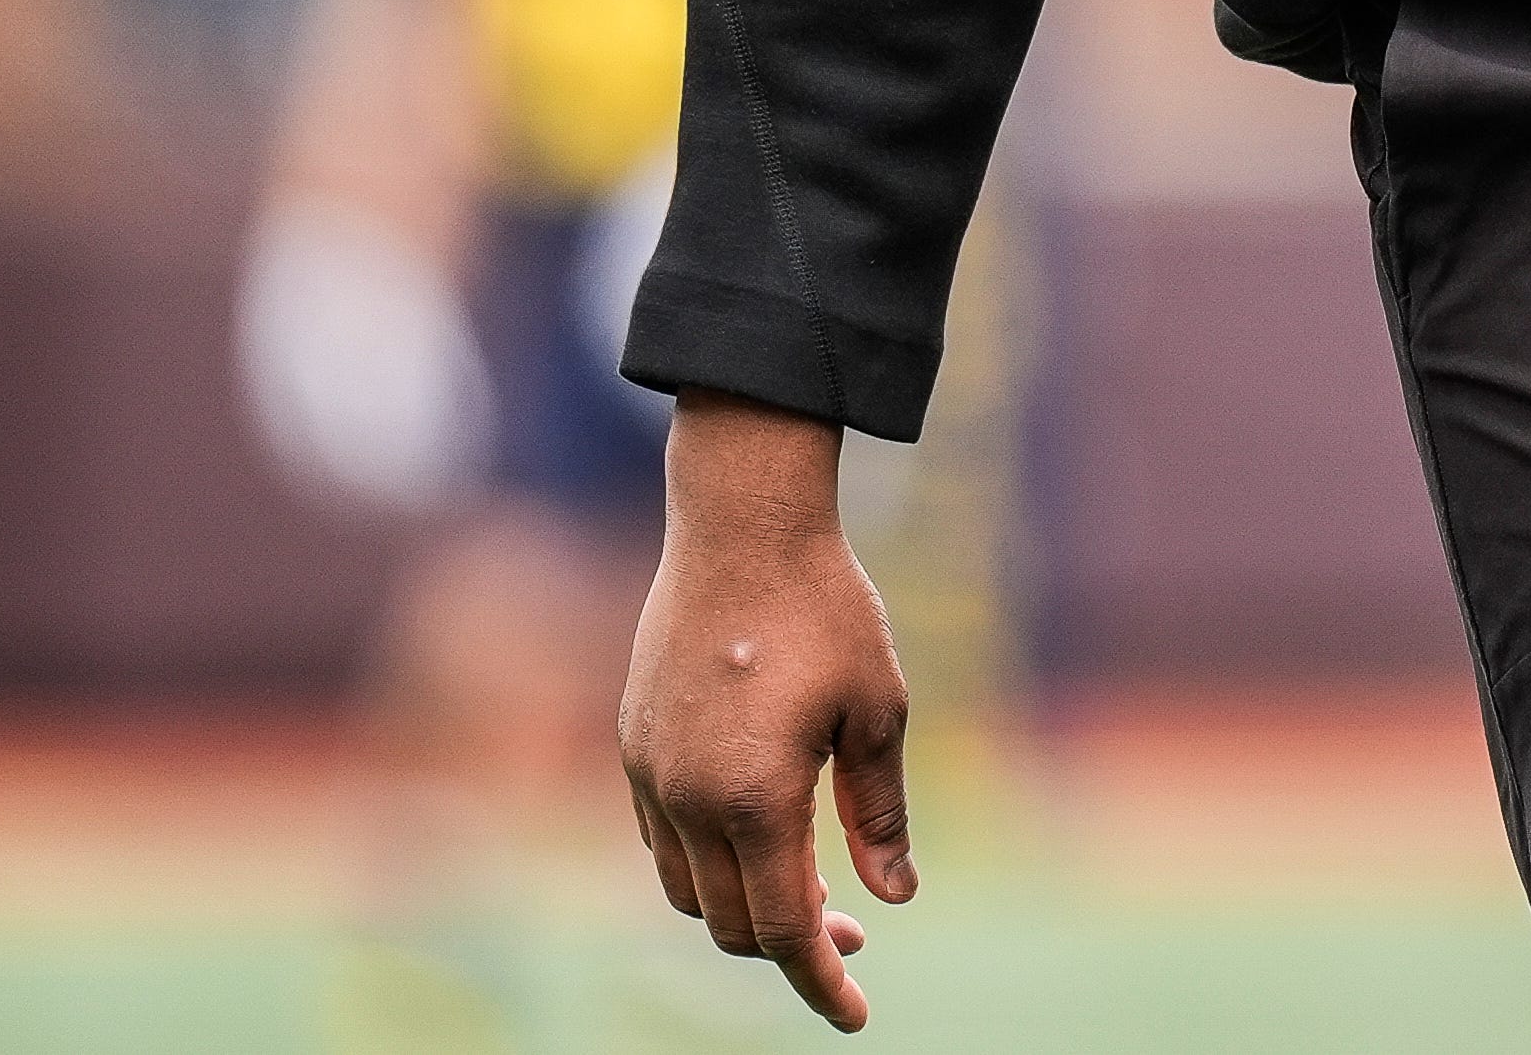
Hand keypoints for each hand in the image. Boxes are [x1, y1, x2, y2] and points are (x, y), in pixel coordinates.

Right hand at [620, 395, 914, 1030]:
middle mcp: (688, 799)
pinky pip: (663, 840)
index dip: (820, 982)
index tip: (855, 1017)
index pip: (783, 930)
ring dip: (744, 906)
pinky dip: (707, 863)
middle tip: (855, 930)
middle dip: (792, 946)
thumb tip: (895, 897)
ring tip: (811, 886)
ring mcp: (651, 773)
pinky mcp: (634, 744)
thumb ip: (880, 812)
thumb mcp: (879, 710)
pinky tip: (757, 834)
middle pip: (731, 924)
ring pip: (687, 890)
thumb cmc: (826, 610)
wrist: (742, 525)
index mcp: (756, 799)